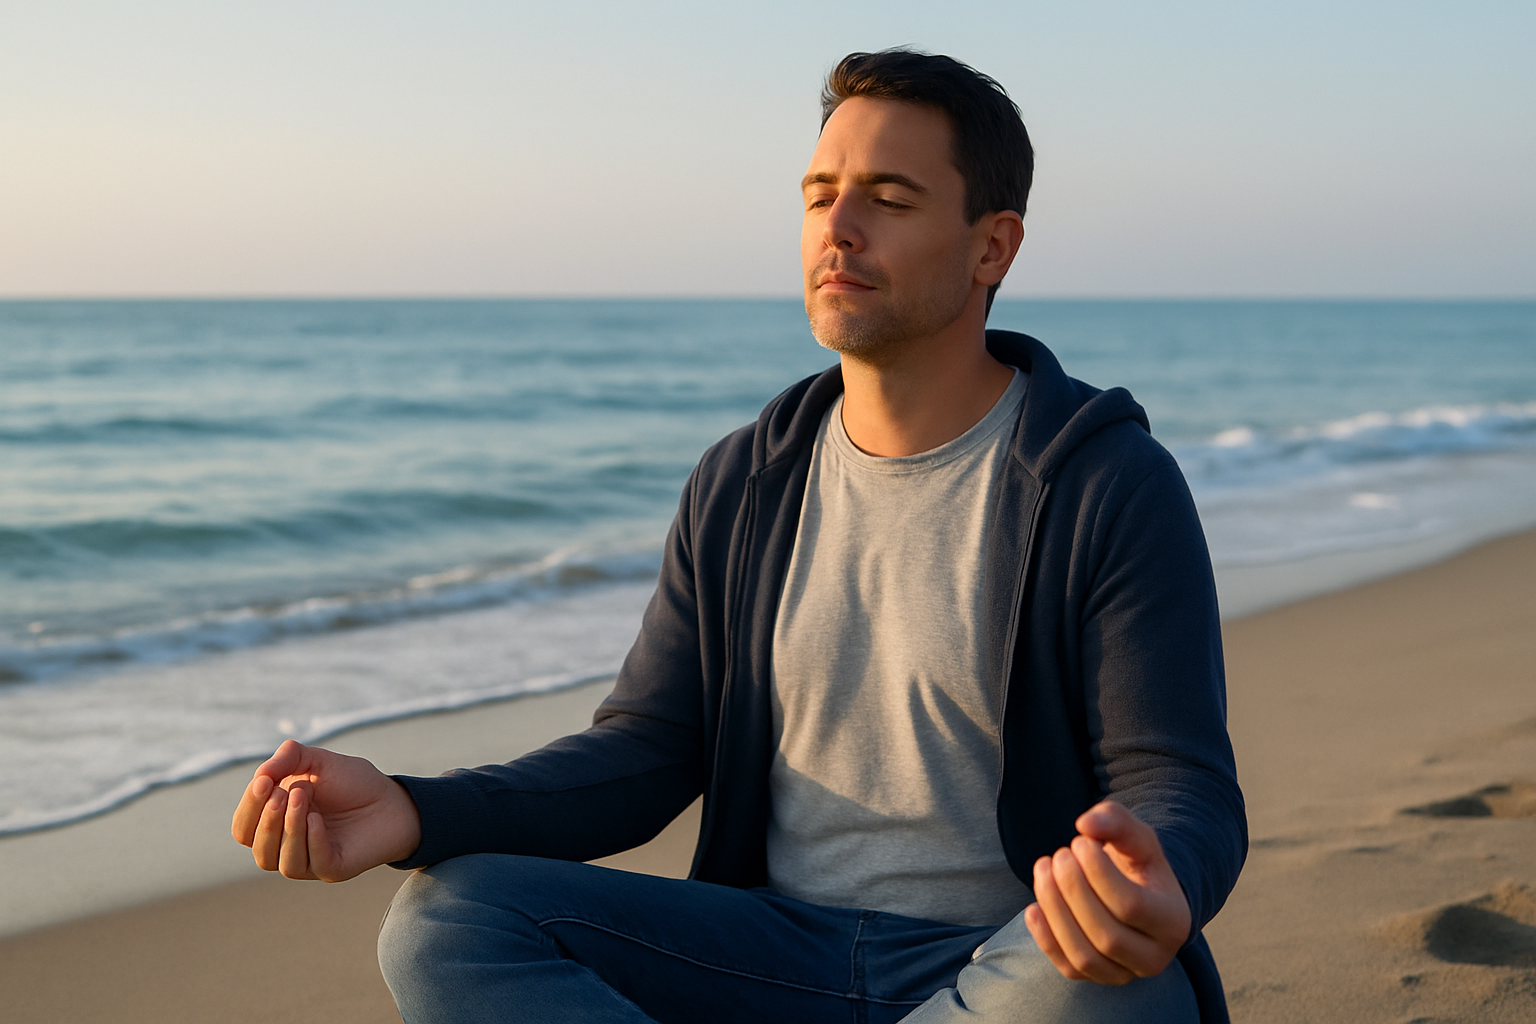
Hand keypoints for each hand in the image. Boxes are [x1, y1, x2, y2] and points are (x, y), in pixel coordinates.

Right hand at [230, 739, 421, 880]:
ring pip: (280, 861)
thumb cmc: (354, 782)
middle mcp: (288, 846)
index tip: (265, 781)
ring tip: (302, 798)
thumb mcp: (319, 761)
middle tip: (283, 792)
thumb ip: (289, 758)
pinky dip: (310, 840)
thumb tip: (262, 774)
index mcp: (277, 823)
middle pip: (256, 847)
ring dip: (287, 829)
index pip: (244, 827)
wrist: (395, 800)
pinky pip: (311, 864)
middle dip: (264, 820)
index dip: (249, 806)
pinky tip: (317, 819)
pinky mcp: (334, 869)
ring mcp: (311, 860)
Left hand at [1023, 800, 1190, 984]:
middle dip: (1072, 891)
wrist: (1137, 894)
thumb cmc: (1136, 864)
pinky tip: (1033, 907)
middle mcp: (1155, 957)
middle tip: (1057, 855)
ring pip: (1085, 957)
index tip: (1078, 841)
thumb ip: (1116, 822)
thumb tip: (1085, 823)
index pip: (1131, 905)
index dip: (1097, 872)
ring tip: (1043, 870)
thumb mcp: (1136, 836)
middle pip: (1106, 935)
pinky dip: (1045, 938)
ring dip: (1055, 911)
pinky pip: (1068, 968)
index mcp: (1174, 920)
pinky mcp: (1097, 979)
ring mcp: (1126, 974)